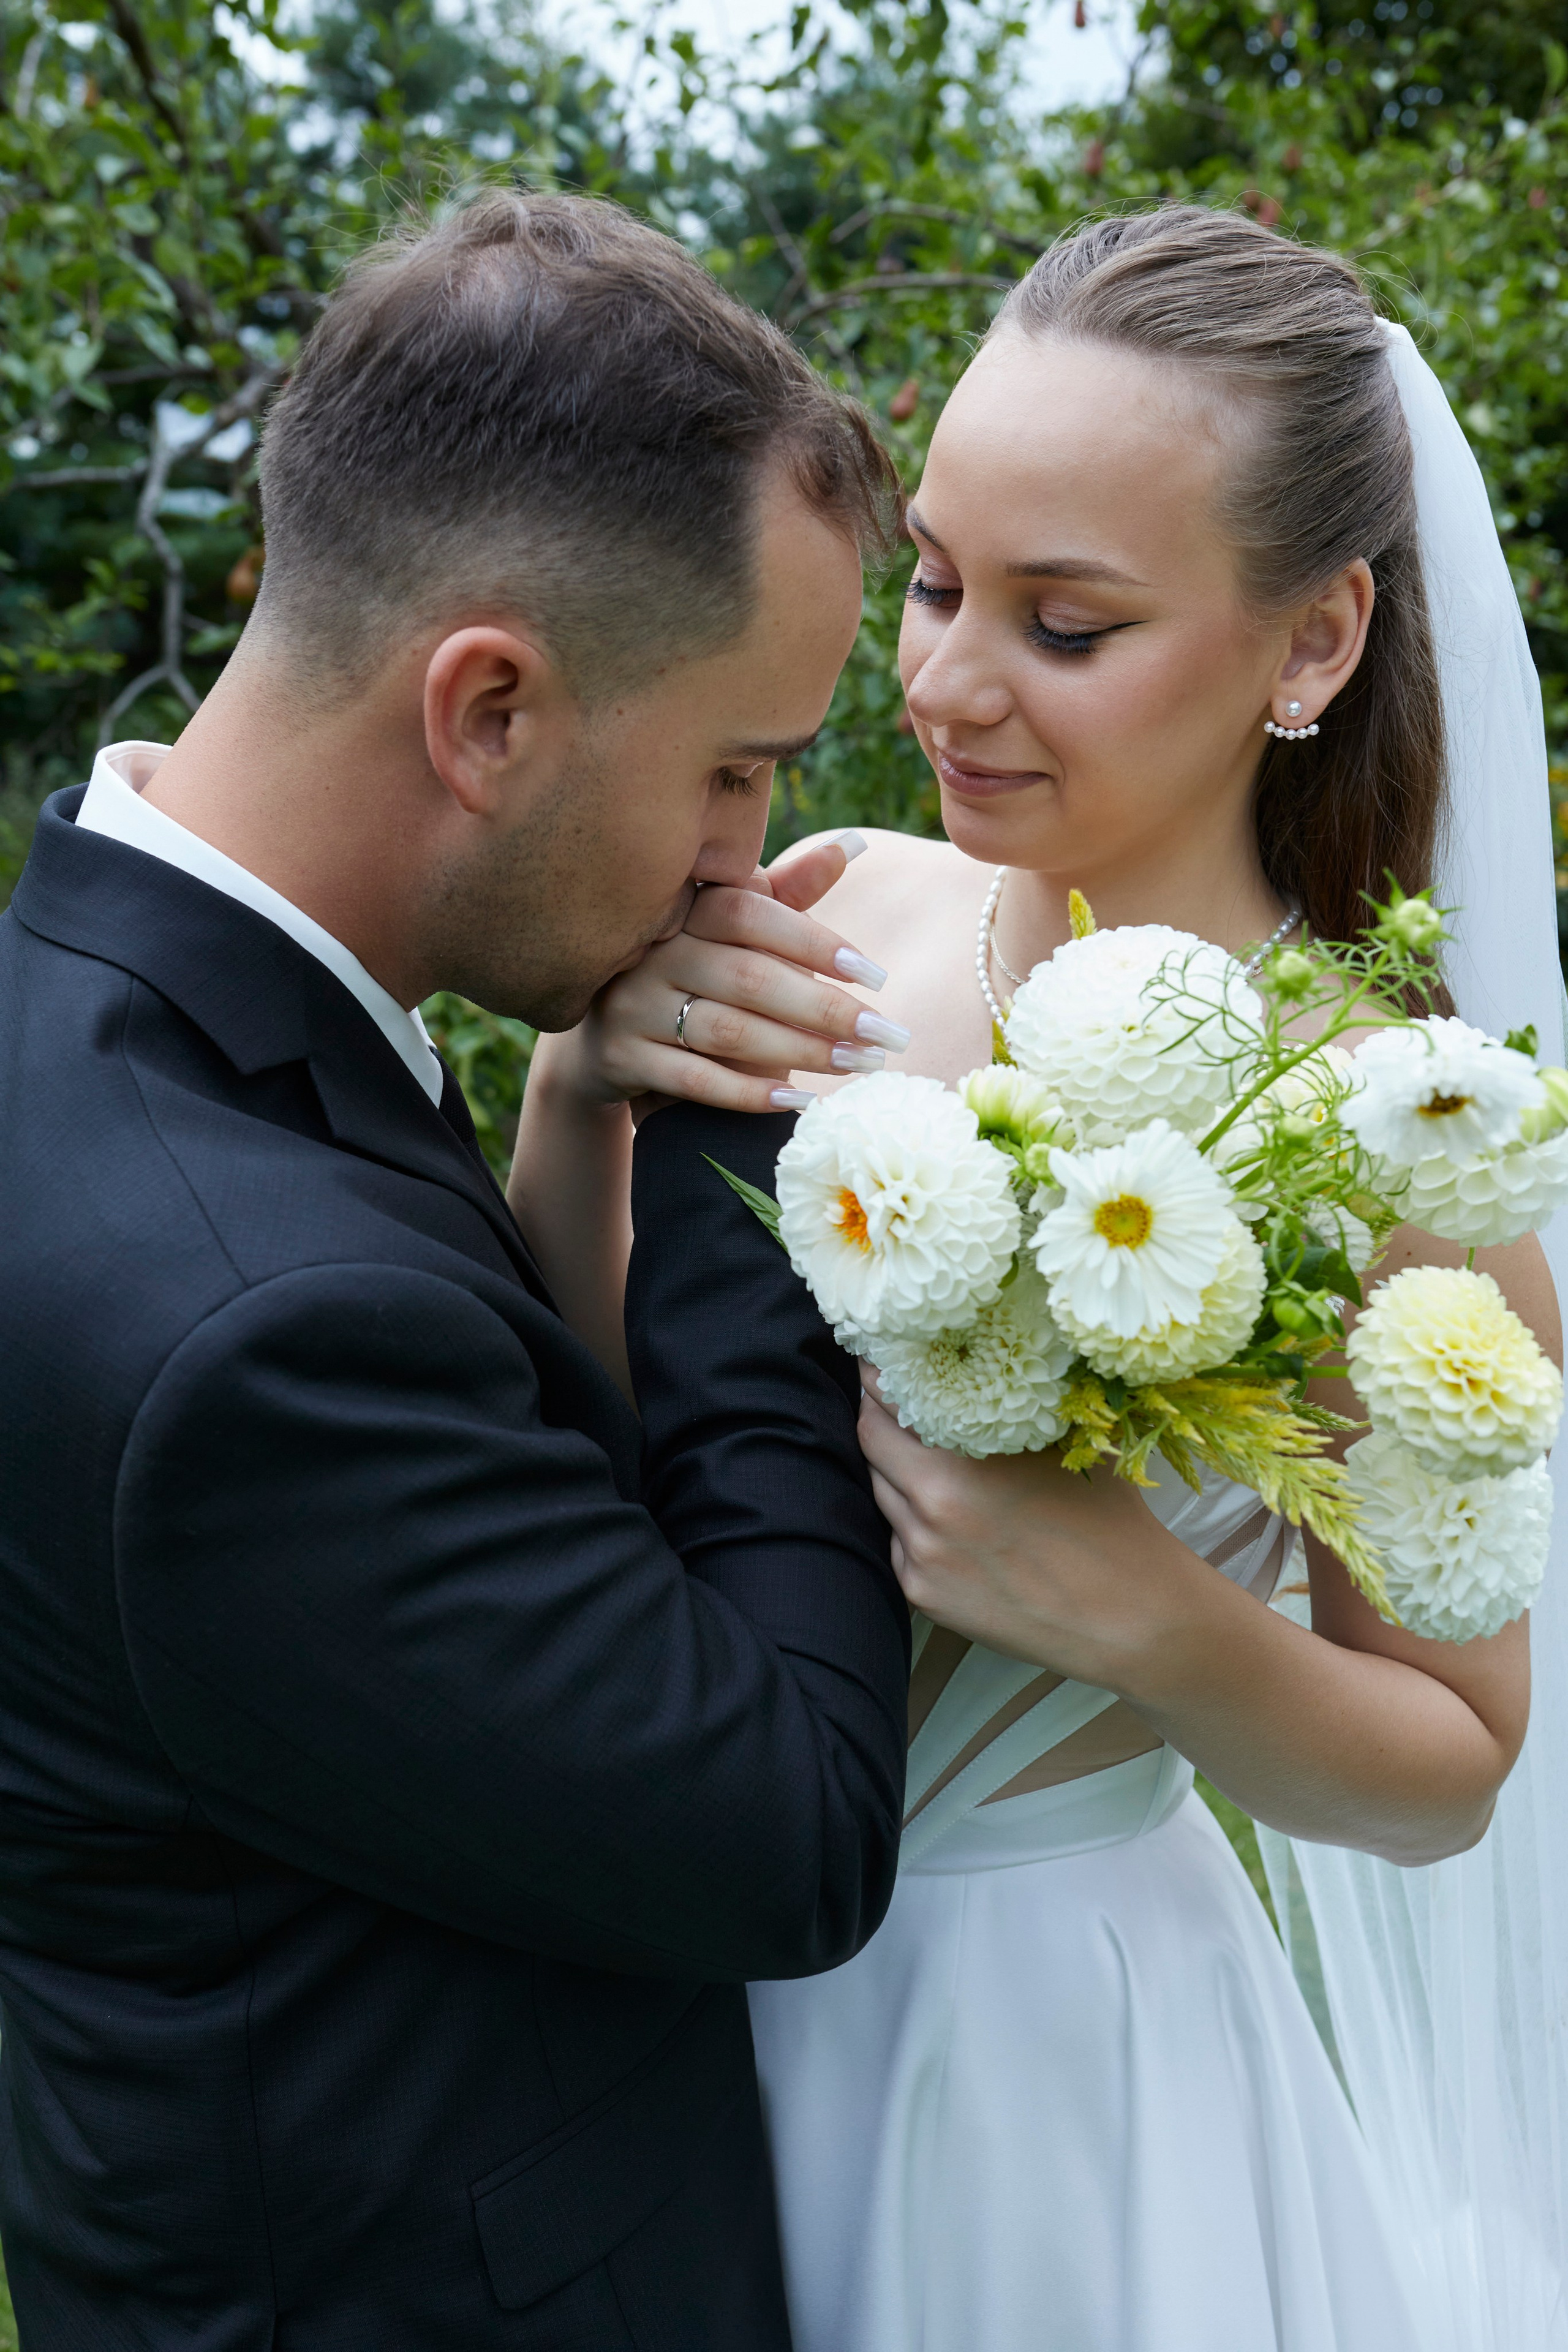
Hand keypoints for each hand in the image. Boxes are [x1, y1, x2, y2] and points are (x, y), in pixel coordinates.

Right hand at [545, 834, 909, 1115]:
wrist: (606, 1039)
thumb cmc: (693, 975)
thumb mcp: (735, 932)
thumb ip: (787, 895)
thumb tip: (853, 845)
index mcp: (683, 907)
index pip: (750, 912)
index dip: (814, 941)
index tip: (874, 977)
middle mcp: (652, 951)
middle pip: (750, 978)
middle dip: (827, 1010)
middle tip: (887, 1038)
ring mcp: (630, 1005)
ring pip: (729, 1031)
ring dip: (803, 1053)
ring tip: (860, 1067)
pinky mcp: (620, 1057)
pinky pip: (695, 1079)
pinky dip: (750, 1093)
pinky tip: (800, 1101)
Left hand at [856, 1373, 1205, 1690]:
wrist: (1130, 1618)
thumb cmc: (1109, 1521)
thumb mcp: (1065, 1444)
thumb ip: (1004, 1411)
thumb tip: (972, 1364)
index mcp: (961, 1460)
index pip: (888, 1400)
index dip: (880, 1374)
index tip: (883, 1358)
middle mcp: (930, 1506)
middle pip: (869, 1440)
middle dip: (877, 1414)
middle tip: (890, 1395)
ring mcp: (922, 1555)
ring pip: (881, 1491)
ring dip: (893, 1467)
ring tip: (922, 1452)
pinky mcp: (924, 1595)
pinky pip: (898, 1540)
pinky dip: (911, 1521)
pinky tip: (946, 1514)